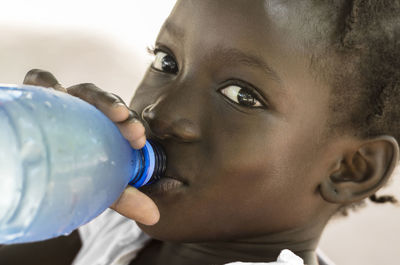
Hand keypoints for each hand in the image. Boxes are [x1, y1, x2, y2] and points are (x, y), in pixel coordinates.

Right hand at [23, 69, 159, 224]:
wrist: (30, 172)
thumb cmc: (68, 175)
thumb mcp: (99, 187)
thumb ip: (124, 197)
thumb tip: (154, 216)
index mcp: (103, 129)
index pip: (121, 120)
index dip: (132, 125)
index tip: (138, 140)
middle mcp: (85, 113)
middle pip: (105, 102)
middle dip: (119, 110)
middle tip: (128, 125)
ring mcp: (63, 104)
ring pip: (82, 90)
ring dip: (98, 97)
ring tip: (112, 111)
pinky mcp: (36, 99)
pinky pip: (39, 81)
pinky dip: (46, 80)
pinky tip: (54, 90)